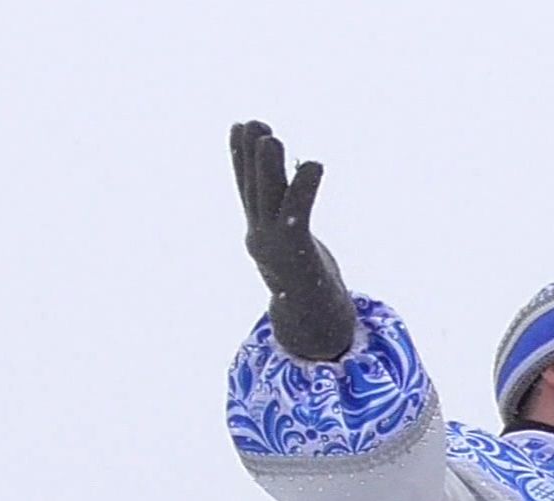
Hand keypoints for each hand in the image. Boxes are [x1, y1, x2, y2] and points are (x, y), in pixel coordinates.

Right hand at [228, 120, 354, 360]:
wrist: (314, 323)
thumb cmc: (307, 282)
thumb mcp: (293, 246)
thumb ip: (288, 218)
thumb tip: (289, 191)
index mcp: (258, 233)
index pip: (247, 189)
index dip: (240, 157)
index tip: (239, 126)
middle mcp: (261, 238)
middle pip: (254, 190)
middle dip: (251, 155)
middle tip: (253, 123)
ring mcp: (275, 247)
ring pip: (270, 199)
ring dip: (270, 167)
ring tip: (272, 137)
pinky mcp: (297, 253)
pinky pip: (298, 214)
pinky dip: (305, 188)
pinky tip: (314, 164)